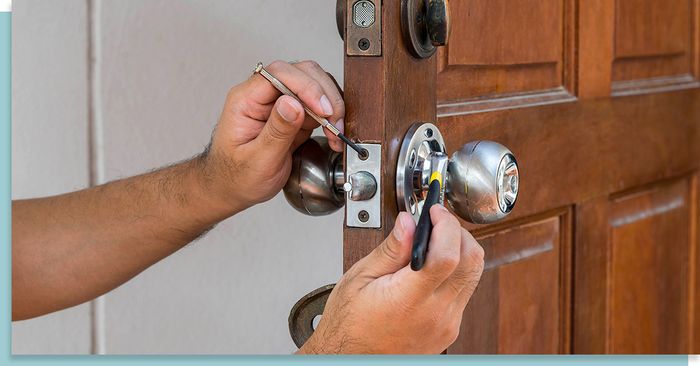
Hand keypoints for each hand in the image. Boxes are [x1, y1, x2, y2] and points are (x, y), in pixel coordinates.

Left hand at [200, 60, 344, 211]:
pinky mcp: (294, 115)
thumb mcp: (256, 159)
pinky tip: (333, 134)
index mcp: (246, 100)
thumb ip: (276, 131)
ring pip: (314, 85)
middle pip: (301, 73)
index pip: (279, 73)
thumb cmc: (237, 176)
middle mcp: (263, 96)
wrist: (234, 188)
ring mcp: (280, 103)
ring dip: (330, 105)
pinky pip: (317, 105)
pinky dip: (331, 117)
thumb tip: (293, 103)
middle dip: (323, 95)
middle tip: (333, 122)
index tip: (322, 109)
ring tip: (335, 131)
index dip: (306, 86)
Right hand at [299, 206, 484, 353]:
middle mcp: (435, 314)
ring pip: (473, 276)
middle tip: (437, 222)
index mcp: (409, 300)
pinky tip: (432, 267)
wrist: (350, 360)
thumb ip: (390, 249)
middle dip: (459, 232)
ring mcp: (447, 324)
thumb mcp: (360, 278)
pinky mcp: (449, 330)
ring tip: (433, 242)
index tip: (434, 211)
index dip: (446, 225)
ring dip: (460, 251)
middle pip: (471, 262)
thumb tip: (409, 222)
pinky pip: (464, 293)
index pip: (448, 255)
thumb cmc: (348, 325)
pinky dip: (455, 272)